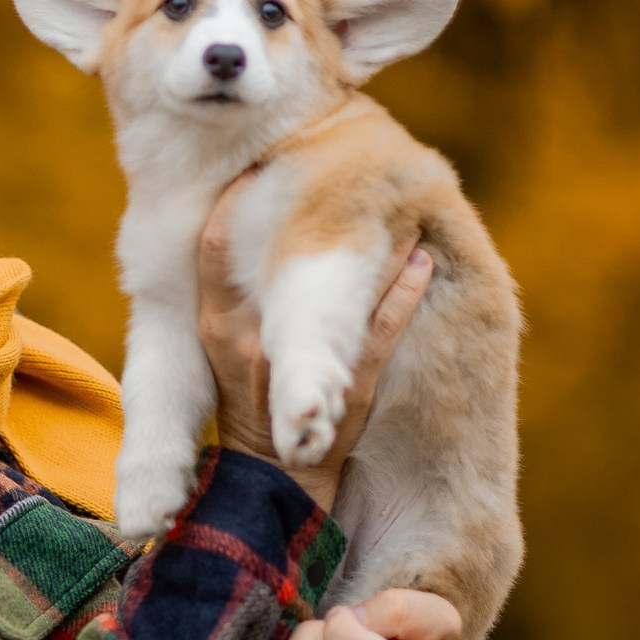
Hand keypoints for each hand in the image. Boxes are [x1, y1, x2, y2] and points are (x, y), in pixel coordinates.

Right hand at [197, 180, 433, 507]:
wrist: (272, 480)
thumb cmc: (247, 403)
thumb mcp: (221, 346)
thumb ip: (229, 295)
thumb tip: (247, 229)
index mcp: (216, 325)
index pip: (215, 242)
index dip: (239, 194)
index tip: (267, 159)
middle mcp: (253, 339)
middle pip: (285, 254)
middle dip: (318, 206)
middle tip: (348, 166)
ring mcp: (301, 365)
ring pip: (345, 286)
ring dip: (381, 242)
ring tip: (405, 207)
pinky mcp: (351, 387)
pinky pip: (383, 329)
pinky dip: (406, 291)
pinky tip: (423, 261)